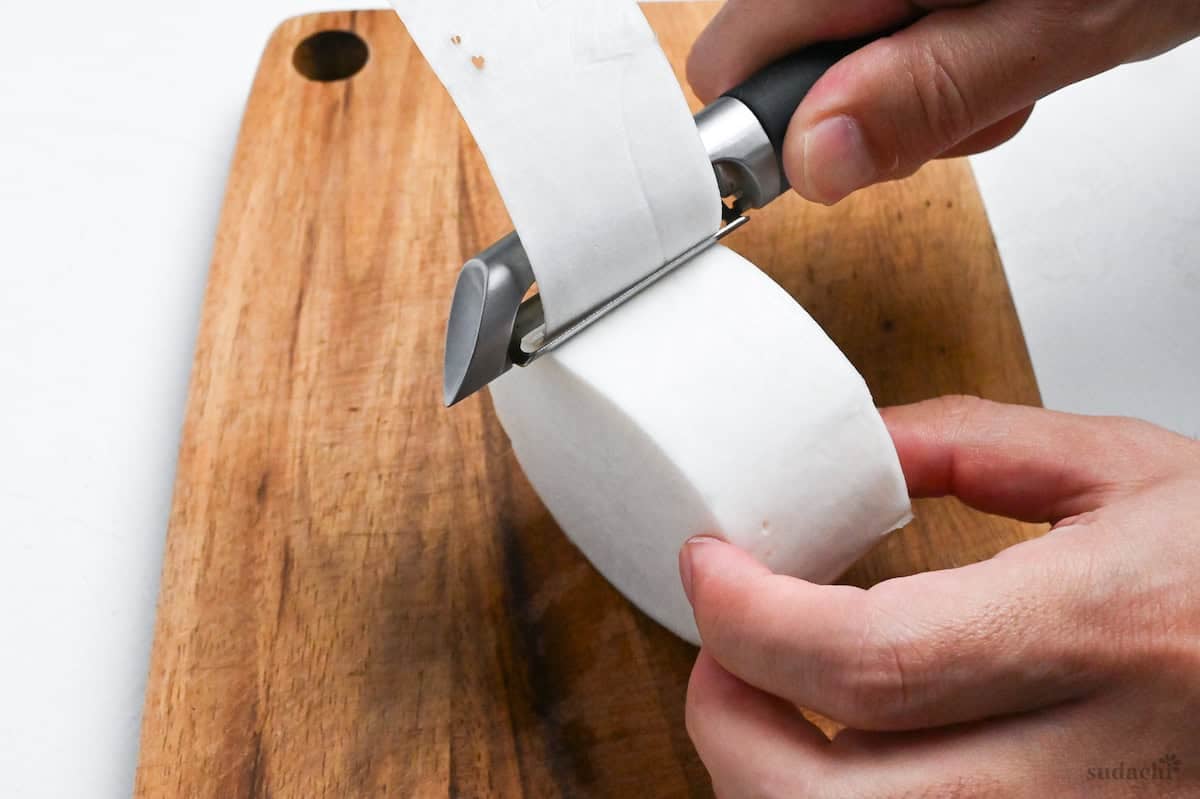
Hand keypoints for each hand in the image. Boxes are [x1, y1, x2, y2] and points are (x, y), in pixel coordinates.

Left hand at [679, 396, 1199, 796]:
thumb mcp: (1131, 471)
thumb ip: (978, 445)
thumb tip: (860, 446)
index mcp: (1098, 635)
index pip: (866, 661)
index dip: (748, 618)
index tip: (709, 566)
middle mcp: (1086, 767)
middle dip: (725, 731)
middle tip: (713, 656)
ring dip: (771, 783)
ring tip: (763, 705)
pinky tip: (844, 756)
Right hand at [687, 0, 1199, 203]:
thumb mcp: (1050, 32)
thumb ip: (924, 96)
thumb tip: (814, 161)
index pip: (730, 63)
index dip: (779, 125)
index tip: (849, 152)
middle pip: (777, 61)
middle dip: (854, 111)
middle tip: (952, 102)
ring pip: (835, 56)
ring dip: (909, 89)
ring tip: (1000, 65)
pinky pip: (882, 35)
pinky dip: (936, 59)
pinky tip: (998, 41)